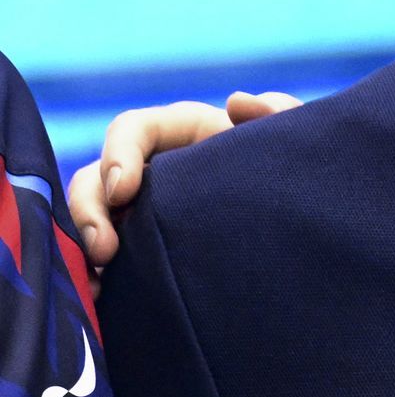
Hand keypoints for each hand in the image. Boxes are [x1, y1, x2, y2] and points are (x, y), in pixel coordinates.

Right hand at [68, 92, 302, 279]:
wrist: (306, 225)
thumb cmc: (297, 170)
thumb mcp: (295, 142)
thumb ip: (281, 115)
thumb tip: (235, 101)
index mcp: (186, 131)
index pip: (132, 129)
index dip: (118, 154)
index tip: (122, 191)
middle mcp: (158, 166)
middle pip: (97, 176)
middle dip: (89, 209)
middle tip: (105, 250)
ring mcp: (148, 207)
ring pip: (95, 216)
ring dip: (87, 243)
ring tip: (102, 278)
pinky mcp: (149, 243)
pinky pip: (109, 255)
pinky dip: (100, 272)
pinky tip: (110, 296)